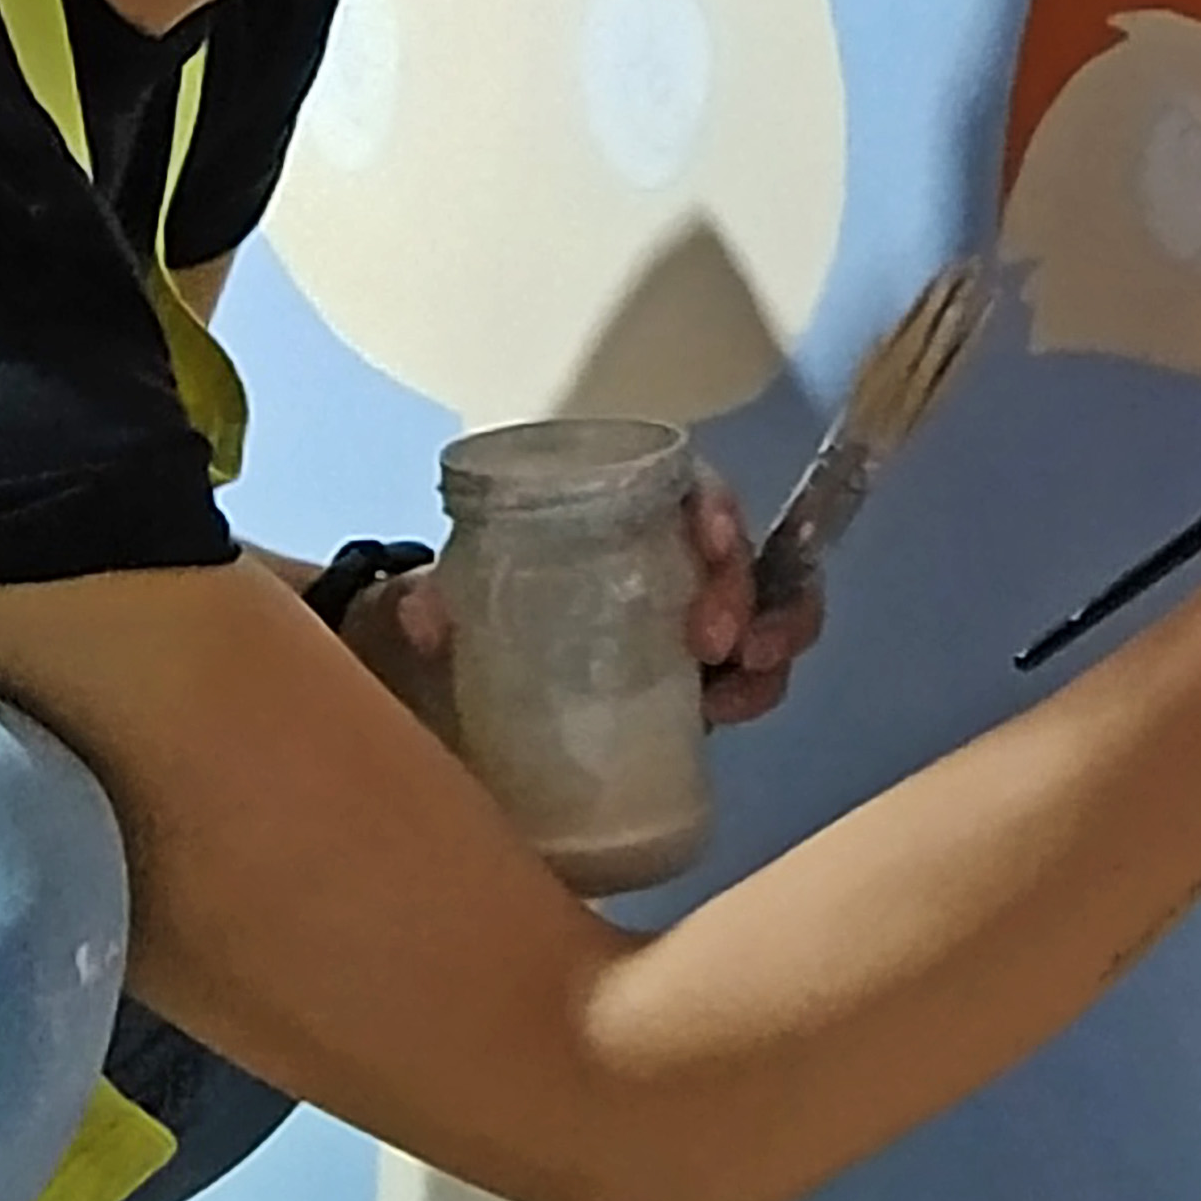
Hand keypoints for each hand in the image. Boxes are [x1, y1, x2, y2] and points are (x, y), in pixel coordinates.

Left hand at [345, 475, 822, 733]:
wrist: (464, 674)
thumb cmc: (472, 603)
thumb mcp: (449, 592)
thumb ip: (435, 598)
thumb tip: (425, 621)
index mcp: (622, 511)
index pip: (689, 488)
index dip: (718, 508)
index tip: (714, 545)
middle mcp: (668, 555)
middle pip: (742, 553)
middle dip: (752, 592)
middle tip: (722, 646)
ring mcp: (686, 618)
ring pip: (764, 609)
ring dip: (774, 640)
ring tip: (740, 689)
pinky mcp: (692, 678)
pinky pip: (749, 673)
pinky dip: (754, 688)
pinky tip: (728, 713)